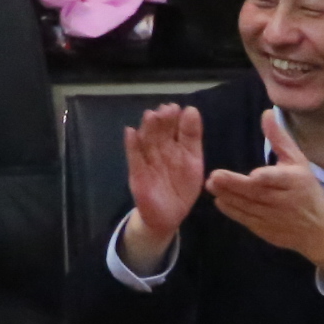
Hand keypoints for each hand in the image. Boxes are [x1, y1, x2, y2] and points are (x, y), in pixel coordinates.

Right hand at [116, 103, 204, 274]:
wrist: (168, 216)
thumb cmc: (181, 187)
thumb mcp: (193, 162)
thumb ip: (192, 138)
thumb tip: (192, 110)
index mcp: (175, 146)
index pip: (174, 129)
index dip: (175, 119)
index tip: (176, 108)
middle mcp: (159, 150)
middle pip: (159, 132)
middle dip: (162, 121)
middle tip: (165, 110)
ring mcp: (147, 160)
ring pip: (146, 141)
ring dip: (147, 129)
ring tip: (150, 115)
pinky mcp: (137, 173)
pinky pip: (134, 158)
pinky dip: (132, 146)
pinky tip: (130, 133)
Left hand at [205, 109, 323, 290]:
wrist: (318, 229)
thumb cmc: (306, 189)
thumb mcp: (297, 161)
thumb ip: (280, 139)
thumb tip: (266, 113)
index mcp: (295, 181)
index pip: (281, 179)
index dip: (268, 178)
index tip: (254, 175)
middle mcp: (285, 201)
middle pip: (259, 193)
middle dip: (236, 185)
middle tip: (214, 176)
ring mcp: (275, 218)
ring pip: (250, 208)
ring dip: (229, 197)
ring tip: (210, 185)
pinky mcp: (266, 230)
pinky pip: (248, 221)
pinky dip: (234, 212)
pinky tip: (220, 201)